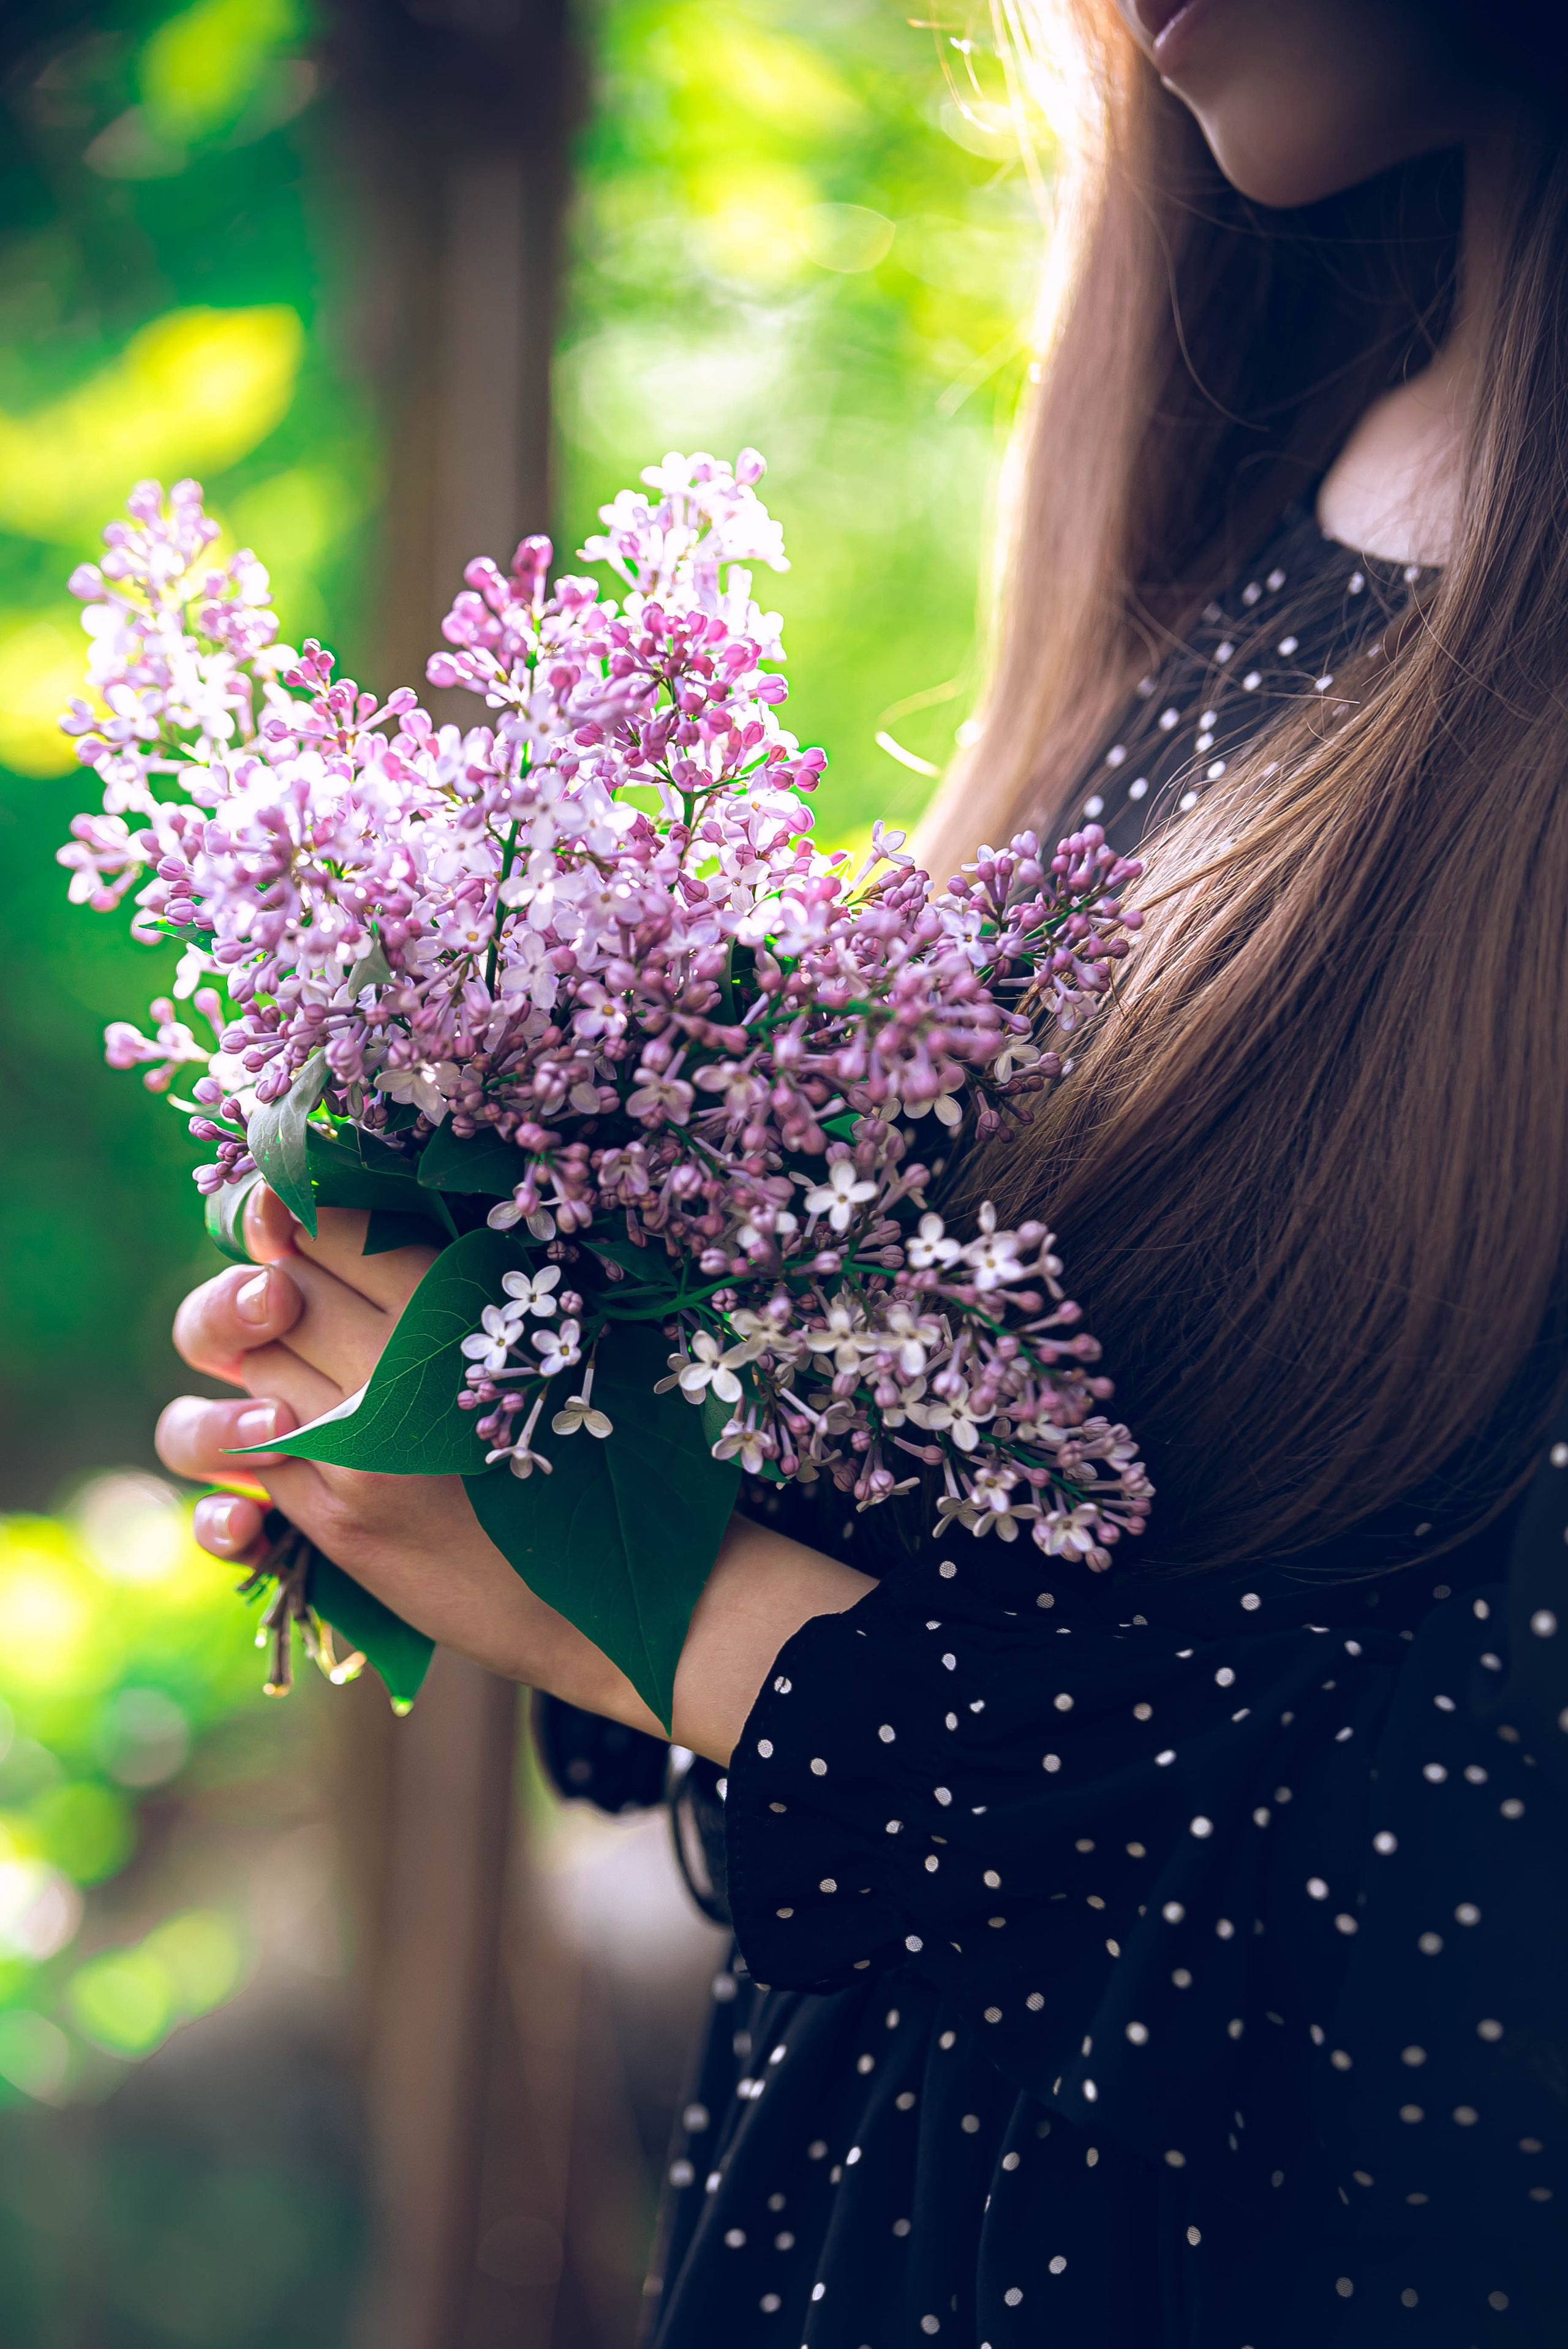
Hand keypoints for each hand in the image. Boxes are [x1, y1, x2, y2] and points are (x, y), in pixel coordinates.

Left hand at [157, 1186, 873, 1759]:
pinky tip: (272, 1442)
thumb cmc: (604, 1455)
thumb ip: (474, 1287)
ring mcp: (352, 1450)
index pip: (341, 1231)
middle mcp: (397, 1373)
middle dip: (265, 1278)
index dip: (300, 1209)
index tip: (292, 1208)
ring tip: (280, 1361)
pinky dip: (238, 1444)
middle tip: (284, 1283)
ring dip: (247, 1358)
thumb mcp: (560, 1346)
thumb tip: (386, 1224)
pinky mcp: (332, 1519)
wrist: (613, 1598)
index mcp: (462, 1313)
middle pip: (276, 1288)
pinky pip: (237, 1461)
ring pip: (241, 1366)